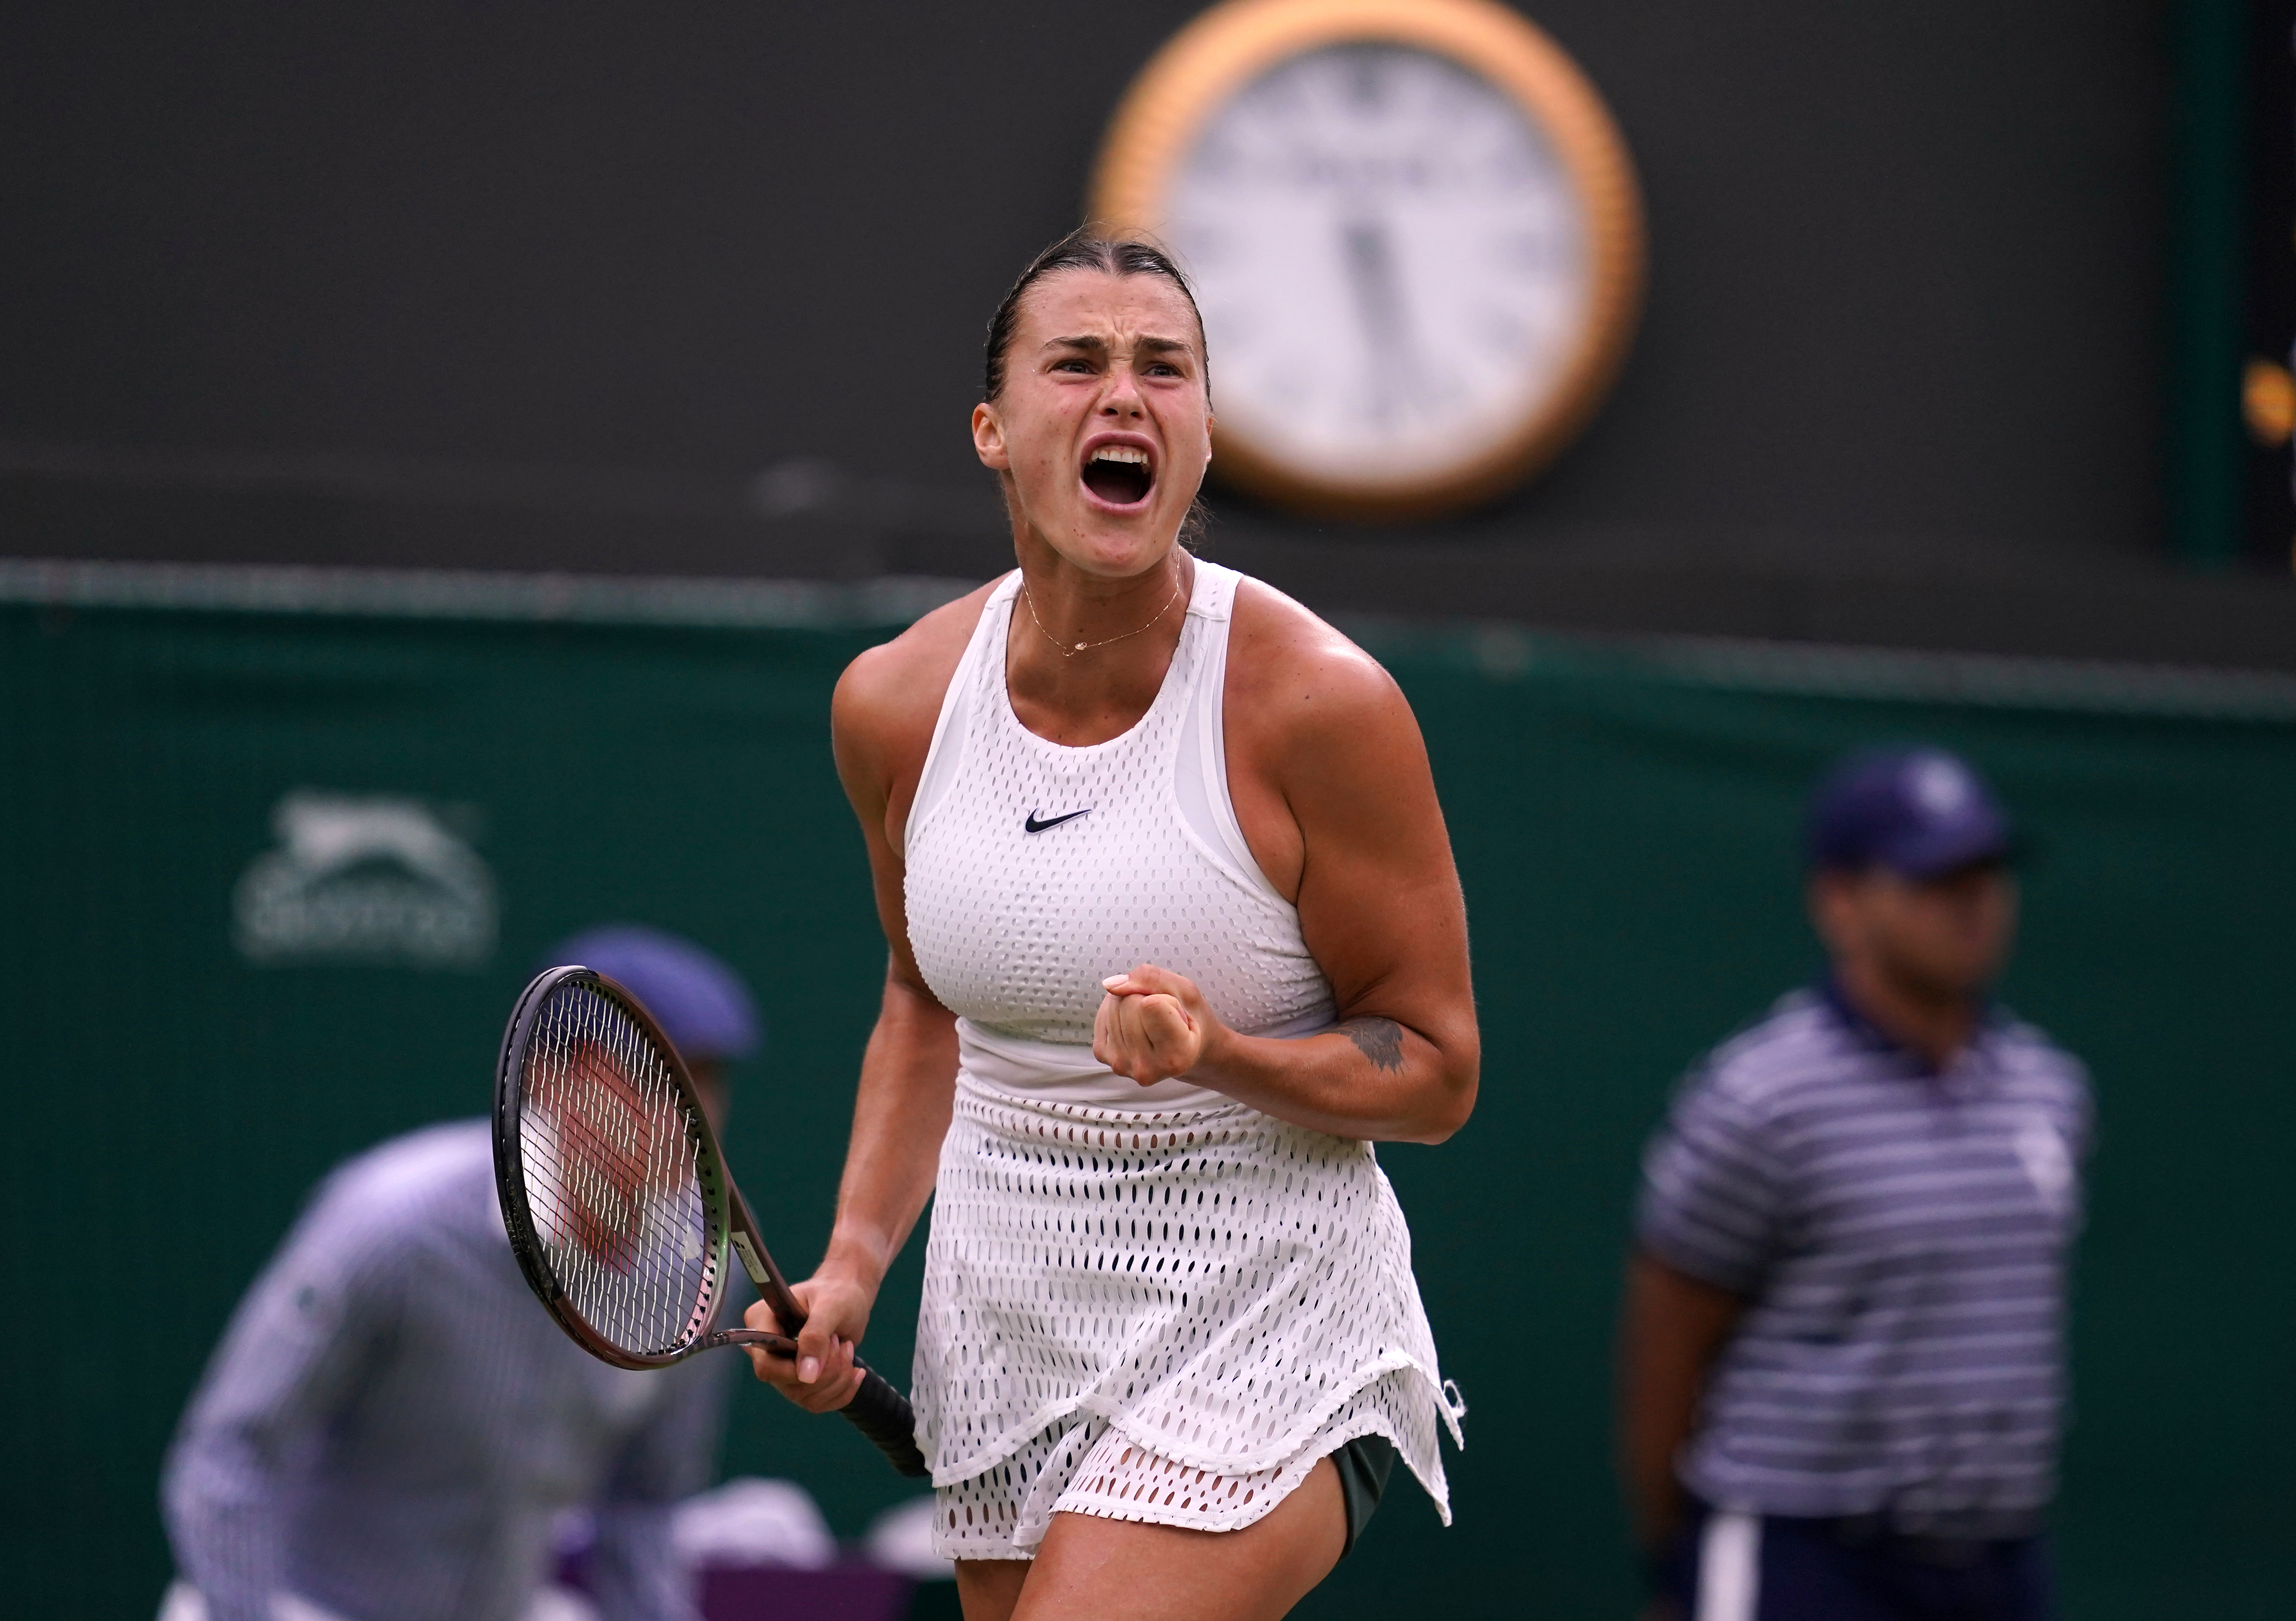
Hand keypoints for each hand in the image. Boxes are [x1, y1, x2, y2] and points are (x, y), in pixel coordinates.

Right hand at [742, 1271, 870, 1412]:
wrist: (849, 1297)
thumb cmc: (837, 1293)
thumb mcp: (830, 1306)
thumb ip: (816, 1337)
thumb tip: (806, 1377)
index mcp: (761, 1322)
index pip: (766, 1365)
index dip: (795, 1369)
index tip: (828, 1348)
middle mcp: (767, 1350)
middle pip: (788, 1385)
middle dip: (826, 1371)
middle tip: (839, 1341)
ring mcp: (783, 1369)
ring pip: (806, 1398)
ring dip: (837, 1378)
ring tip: (846, 1348)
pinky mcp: (801, 1381)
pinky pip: (819, 1403)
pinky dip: (843, 1390)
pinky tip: (855, 1371)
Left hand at [1093, 963, 1224, 1086]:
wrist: (1185, 1051)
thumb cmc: (1192, 1020)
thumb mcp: (1185, 991)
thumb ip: (1152, 978)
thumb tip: (1110, 984)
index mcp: (1175, 1056)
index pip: (1150, 1004)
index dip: (1166, 999)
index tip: (1178, 1015)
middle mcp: (1145, 1068)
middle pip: (1128, 1002)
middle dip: (1146, 998)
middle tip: (1164, 1018)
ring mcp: (1121, 1064)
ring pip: (1113, 1004)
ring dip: (1132, 1004)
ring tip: (1151, 1022)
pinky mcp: (1103, 1055)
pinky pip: (1102, 1013)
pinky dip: (1118, 1011)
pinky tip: (1136, 1025)